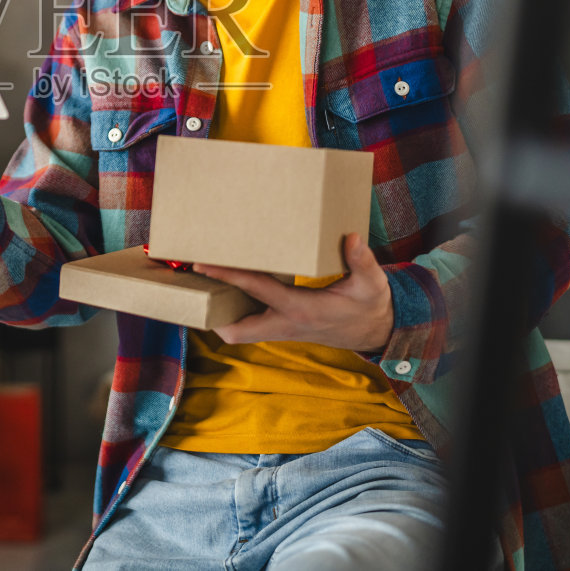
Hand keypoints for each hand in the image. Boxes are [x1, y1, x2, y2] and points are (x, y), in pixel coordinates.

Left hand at [195, 233, 393, 352]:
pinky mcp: (284, 329)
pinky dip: (238, 312)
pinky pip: (251, 325)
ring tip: (204, 286)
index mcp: (302, 309)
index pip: (257, 290)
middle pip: (236, 331)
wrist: (375, 332)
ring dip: (221, 315)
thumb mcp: (371, 284)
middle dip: (211, 315)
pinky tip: (232, 290)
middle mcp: (286, 324)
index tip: (203, 264)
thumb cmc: (370, 306)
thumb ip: (362, 261)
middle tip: (194, 287)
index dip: (229, 276)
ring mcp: (283, 330)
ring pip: (240, 332)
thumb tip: (351, 238)